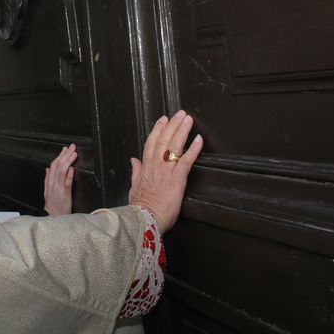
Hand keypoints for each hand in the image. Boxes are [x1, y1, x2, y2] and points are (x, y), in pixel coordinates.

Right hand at [44, 144, 76, 215]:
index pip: (54, 165)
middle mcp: (53, 183)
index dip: (59, 156)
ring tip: (74, 154)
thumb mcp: (47, 191)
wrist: (52, 217)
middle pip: (58, 165)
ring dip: (68, 161)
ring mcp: (58, 188)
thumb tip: (47, 169)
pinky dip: (69, 174)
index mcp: (50, 182)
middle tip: (72, 147)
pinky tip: (72, 168)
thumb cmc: (53, 206)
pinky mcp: (64, 194)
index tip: (65, 149)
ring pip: (62, 171)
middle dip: (65, 155)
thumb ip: (47, 179)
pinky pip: (66, 182)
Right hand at [128, 110, 202, 232]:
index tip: (163, 120)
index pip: (151, 143)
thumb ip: (136, 172)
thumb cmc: (141, 207)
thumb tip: (134, 160)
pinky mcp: (177, 179)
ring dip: (182, 131)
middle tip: (180, 113)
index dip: (157, 130)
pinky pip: (186, 160)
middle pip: (164, 140)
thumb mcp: (134, 187)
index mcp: (146, 168)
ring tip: (188, 120)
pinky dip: (193, 149)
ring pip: (174, 146)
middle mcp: (156, 166)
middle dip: (172, 125)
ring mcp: (166, 171)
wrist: (144, 219)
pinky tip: (199, 139)